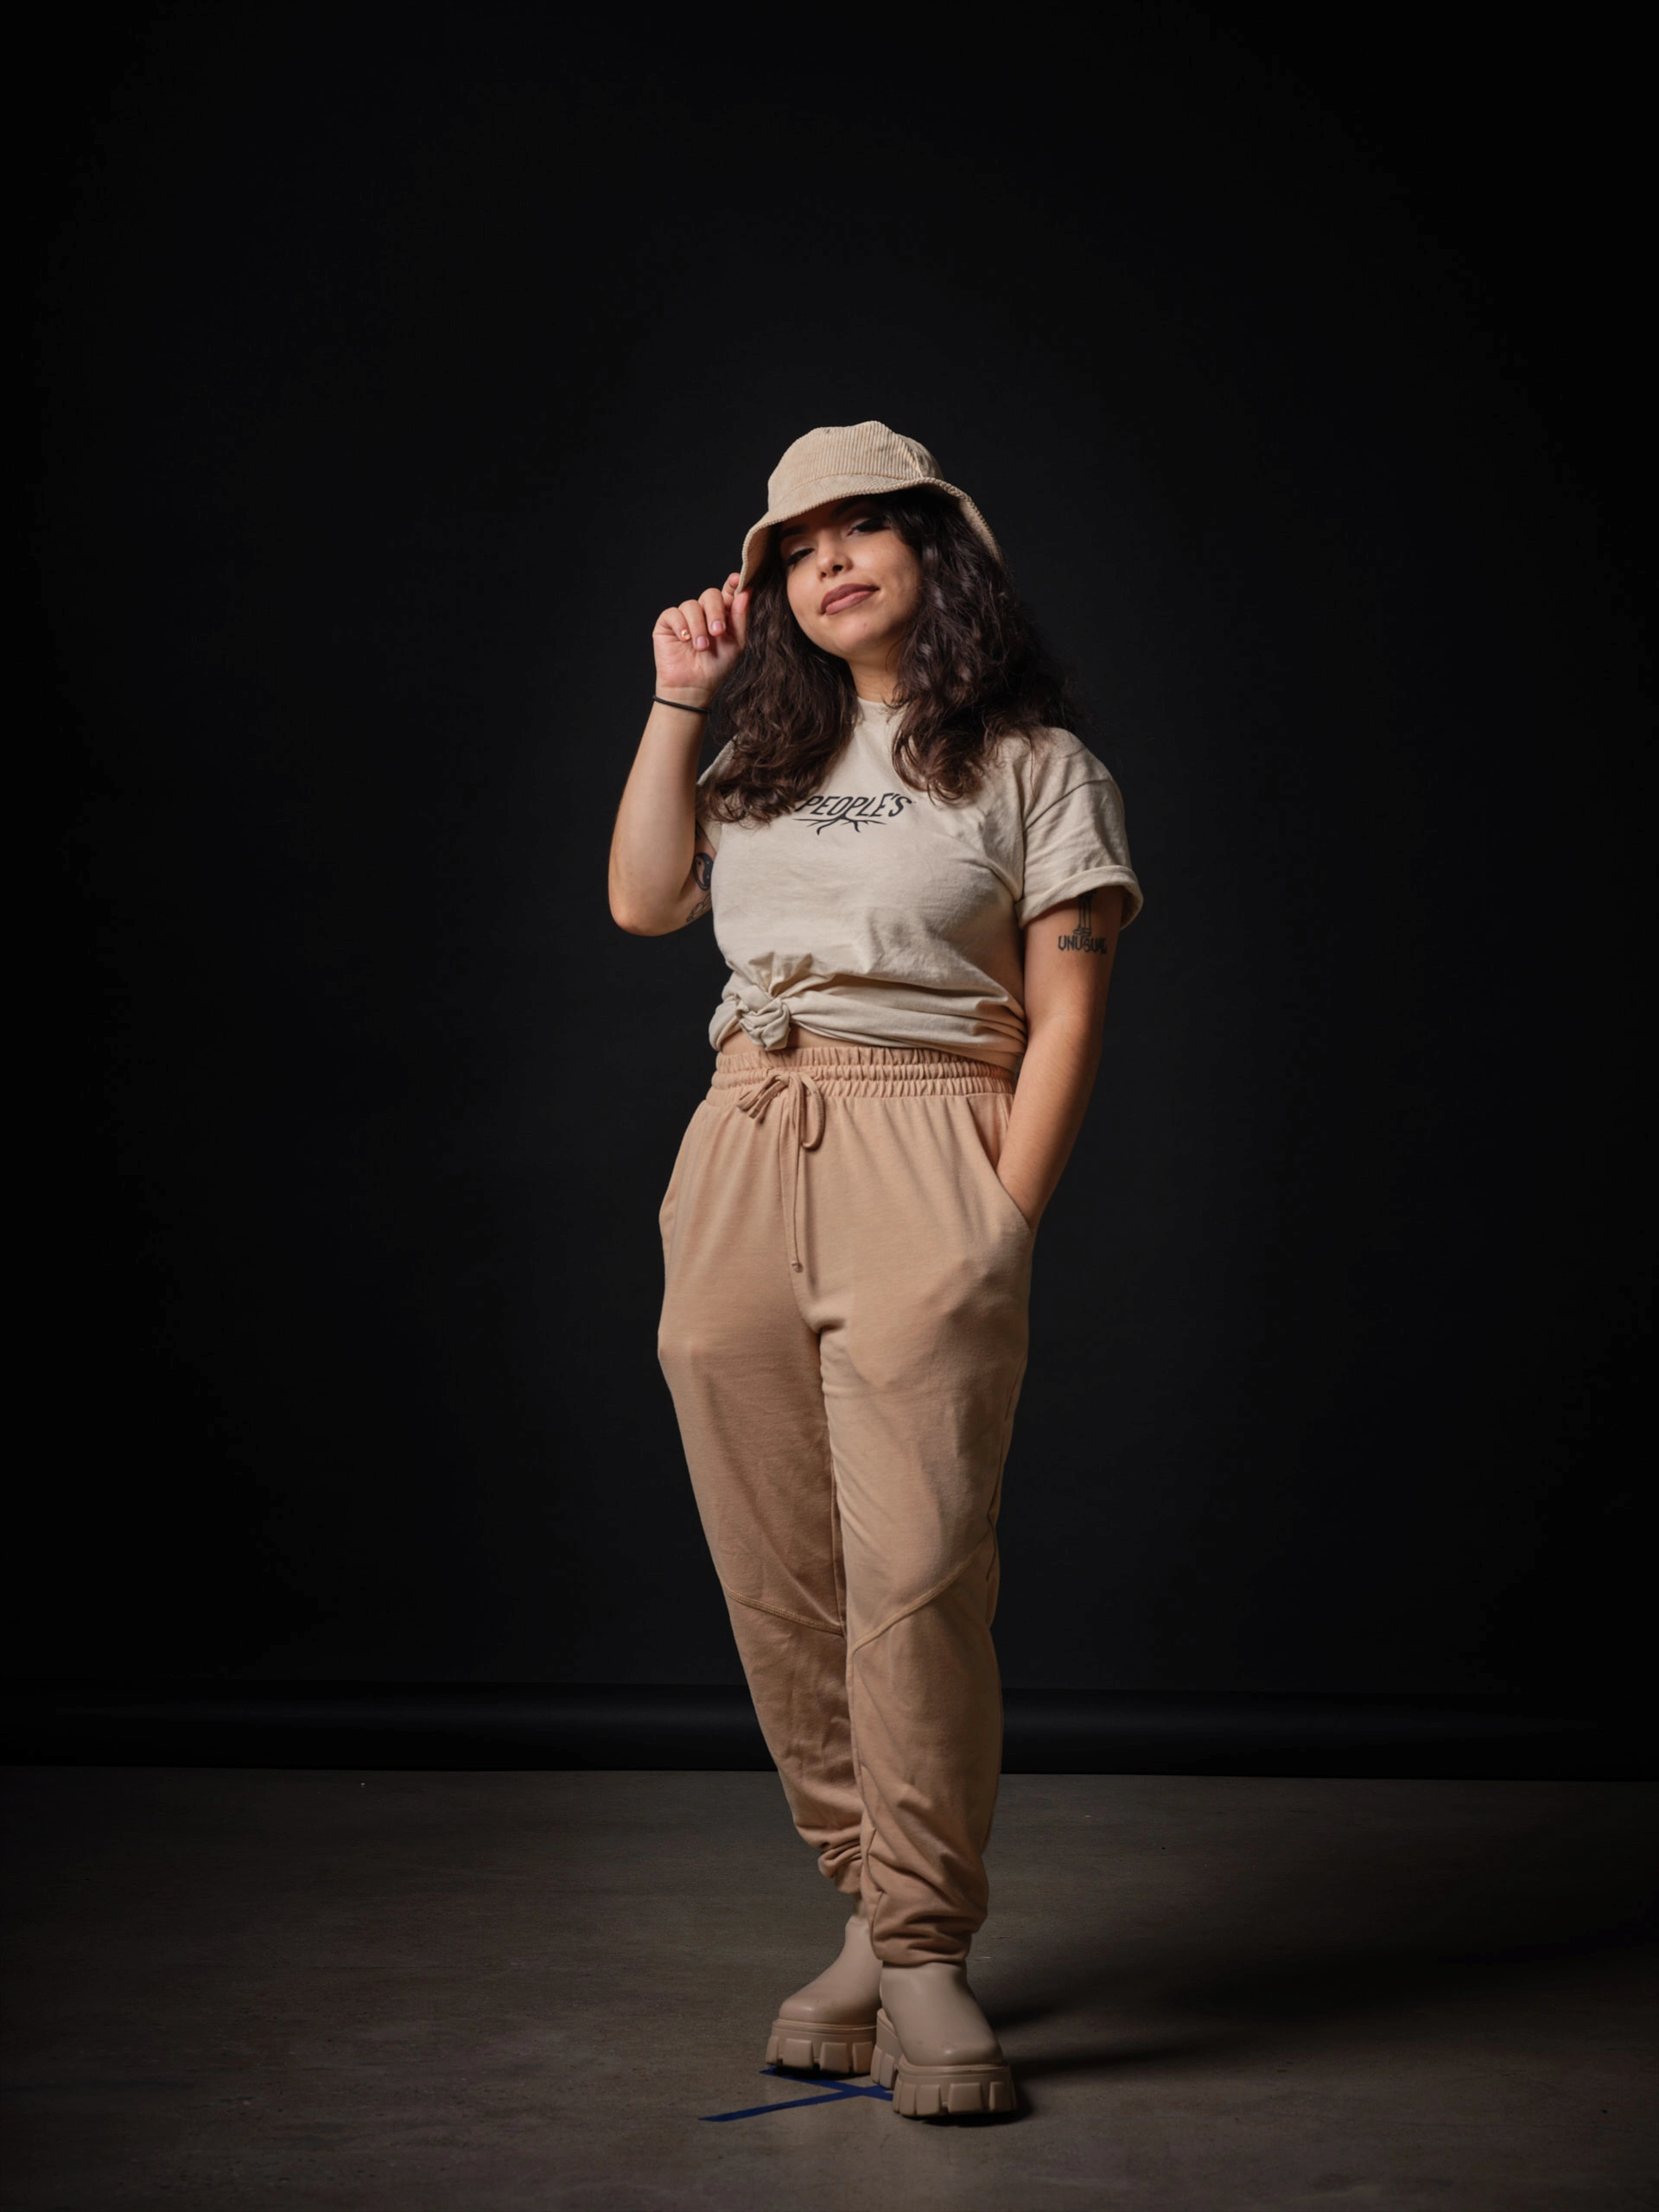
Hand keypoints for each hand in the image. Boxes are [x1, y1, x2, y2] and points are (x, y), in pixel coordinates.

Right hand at [653, 572, 749, 703]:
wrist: (693, 688)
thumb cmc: (716, 668)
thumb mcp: (736, 643)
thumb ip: (740, 617)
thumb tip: (745, 591)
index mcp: (723, 615)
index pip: (727, 592)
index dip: (732, 583)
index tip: (736, 580)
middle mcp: (704, 612)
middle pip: (710, 594)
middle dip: (715, 611)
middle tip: (717, 632)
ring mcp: (685, 616)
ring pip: (691, 604)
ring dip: (698, 626)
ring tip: (701, 647)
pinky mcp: (667, 624)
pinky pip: (673, 613)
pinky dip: (681, 626)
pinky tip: (685, 640)